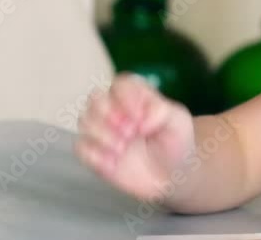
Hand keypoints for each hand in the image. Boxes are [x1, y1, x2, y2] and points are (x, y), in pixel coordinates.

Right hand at [75, 72, 195, 201]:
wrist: (172, 176)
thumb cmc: (176, 143)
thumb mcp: (178, 122)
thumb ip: (161, 110)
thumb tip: (140, 118)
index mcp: (136, 97)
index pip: (120, 84)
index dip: (126, 97)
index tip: (140, 117)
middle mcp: (115, 111)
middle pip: (95, 98)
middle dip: (110, 114)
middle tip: (130, 132)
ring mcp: (103, 132)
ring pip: (85, 120)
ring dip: (103, 134)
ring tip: (123, 148)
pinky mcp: (95, 154)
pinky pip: (81, 147)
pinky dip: (95, 154)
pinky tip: (113, 162)